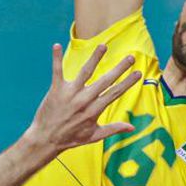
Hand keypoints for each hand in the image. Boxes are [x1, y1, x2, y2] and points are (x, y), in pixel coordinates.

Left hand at [23, 44, 140, 152]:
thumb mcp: (94, 136)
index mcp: (94, 110)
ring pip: (85, 72)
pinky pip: (57, 71)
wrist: (46, 140)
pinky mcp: (56, 90)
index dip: (128, 83)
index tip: (139, 73)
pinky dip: (56, 58)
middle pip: (105, 81)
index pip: (115, 93)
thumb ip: (113, 129)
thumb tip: (132, 128)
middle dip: (119, 69)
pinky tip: (56, 45)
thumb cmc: (70, 138)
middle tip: (131, 57)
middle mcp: (84, 100)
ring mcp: (70, 94)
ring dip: (94, 58)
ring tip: (103, 46)